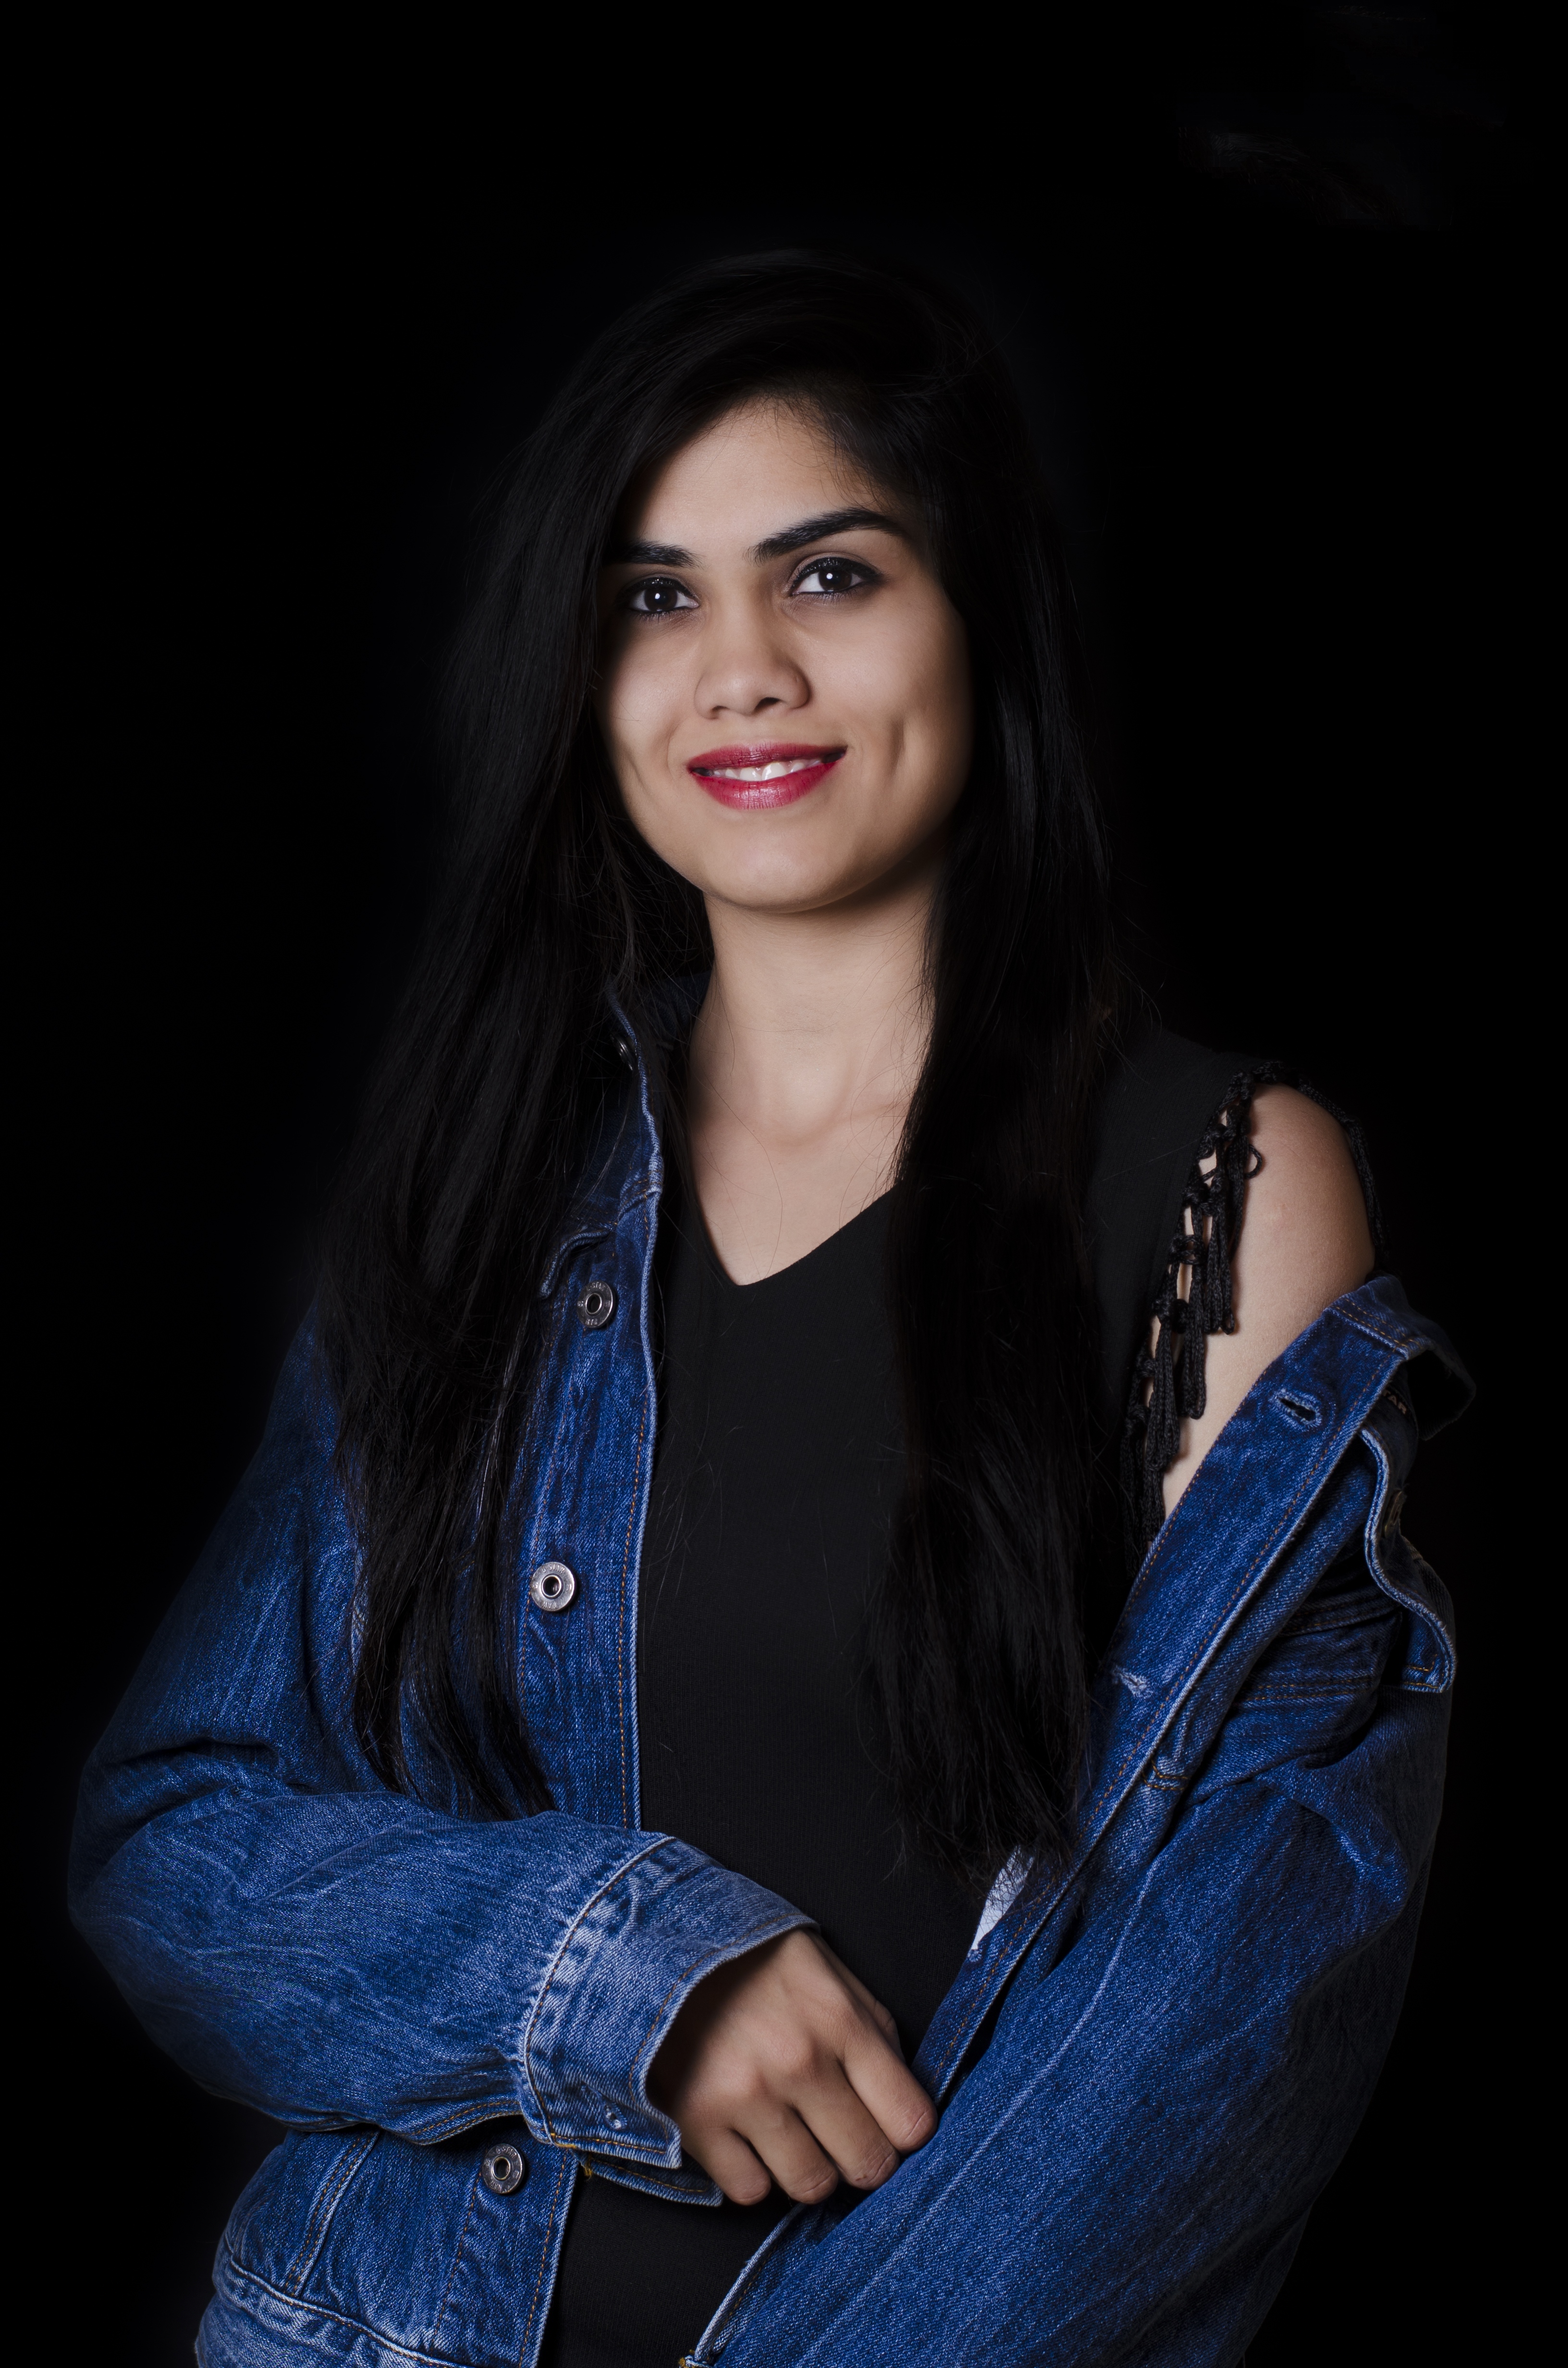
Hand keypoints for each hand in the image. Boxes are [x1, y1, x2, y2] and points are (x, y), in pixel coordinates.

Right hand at [647, 1928, 936, 2205]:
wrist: (654, 1943)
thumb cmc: (749, 1958)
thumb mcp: (825, 1967)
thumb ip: (871, 2025)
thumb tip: (904, 2092)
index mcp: (840, 2019)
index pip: (910, 2121)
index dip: (906, 2131)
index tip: (892, 2127)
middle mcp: (799, 2062)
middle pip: (867, 2163)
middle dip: (864, 2158)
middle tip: (846, 2140)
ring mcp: (746, 2096)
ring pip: (812, 2184)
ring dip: (809, 2168)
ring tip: (794, 2134)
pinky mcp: (697, 2121)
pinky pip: (751, 2190)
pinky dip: (753, 2172)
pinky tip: (747, 2137)